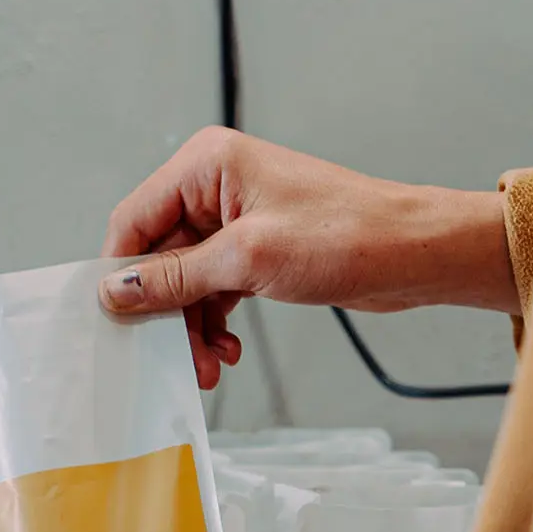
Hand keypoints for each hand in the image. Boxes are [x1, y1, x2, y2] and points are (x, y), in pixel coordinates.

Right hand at [99, 127, 517, 389]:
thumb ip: (176, 277)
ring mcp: (235, 219)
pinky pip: (213, 289)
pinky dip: (214, 322)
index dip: (123, 273)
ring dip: (191, 326)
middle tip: (175, 358)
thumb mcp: (248, 259)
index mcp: (206, 164)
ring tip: (208, 366)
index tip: (118, 320)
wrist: (414, 254)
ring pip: (185, 281)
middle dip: (166, 312)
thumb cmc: (349, 235)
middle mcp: (215, 186)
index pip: (134, 220)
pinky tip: (225, 350)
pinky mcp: (254, 249)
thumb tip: (119, 289)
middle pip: (159, 257)